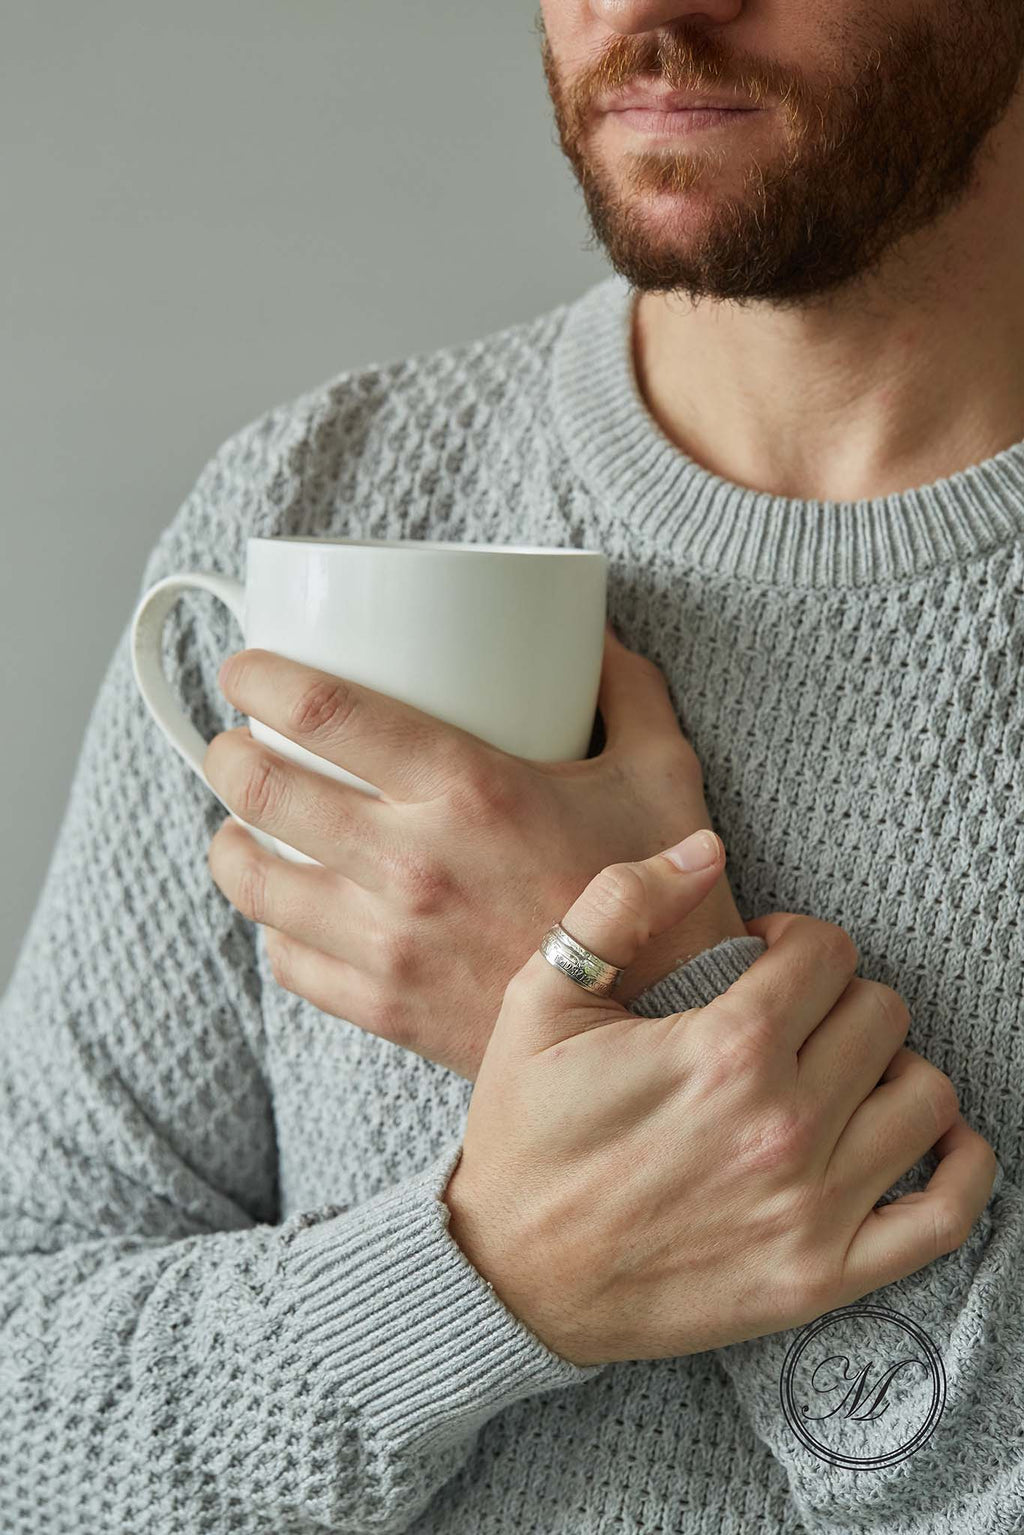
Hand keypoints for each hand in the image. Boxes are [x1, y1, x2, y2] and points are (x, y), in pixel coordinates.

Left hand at [203, 624, 746, 1080]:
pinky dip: (275, 925)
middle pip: (260, 789)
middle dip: (225, 753)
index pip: (322, 710)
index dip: (259, 678)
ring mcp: (390, 944)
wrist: (664, 1027)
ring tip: (244, 823)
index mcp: (470, 788)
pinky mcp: (384, 1007)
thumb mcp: (661, 768)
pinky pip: (286, 959)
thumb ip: (623, 687)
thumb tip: (587, 632)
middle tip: (237, 743)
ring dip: (230, 840)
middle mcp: (413, 863)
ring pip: (251, 880)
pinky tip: (293, 904)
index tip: (244, 670)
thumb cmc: (661, 892)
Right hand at [442, 840, 997, 1367]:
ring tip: (836, 1072)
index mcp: (723, 1050)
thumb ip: (621, 903)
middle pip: (882, 1014)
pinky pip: (944, 1215)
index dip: (796, 939)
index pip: (828, 953)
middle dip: (838, 996)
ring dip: (889, 1067)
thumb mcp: (539, 998)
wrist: (509, 1275)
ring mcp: (811, 1210)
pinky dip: (959, 1167)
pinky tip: (926, 1136)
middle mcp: (782, 1127)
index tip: (762, 959)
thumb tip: (704, 848)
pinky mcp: (822, 1277)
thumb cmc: (523, 1132)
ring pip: (925, 1097)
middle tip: (789, 1016)